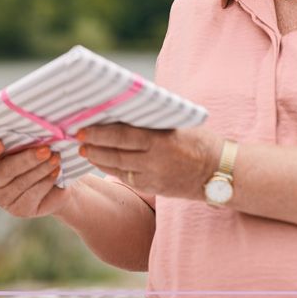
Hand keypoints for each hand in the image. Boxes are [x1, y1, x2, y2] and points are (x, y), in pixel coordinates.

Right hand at [0, 140, 70, 217]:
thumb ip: (25, 139)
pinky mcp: (18, 209)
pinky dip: (45, 182)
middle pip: (2, 172)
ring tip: (56, 158)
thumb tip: (36, 130)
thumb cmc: (39, 155)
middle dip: (26, 159)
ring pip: (20, 183)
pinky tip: (55, 172)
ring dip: (41, 169)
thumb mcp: (31, 144)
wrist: (58, 183)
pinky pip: (31, 195)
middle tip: (45, 150)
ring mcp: (2, 198)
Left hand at [77, 124, 222, 199]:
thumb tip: (124, 109)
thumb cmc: (199, 140)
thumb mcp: (178, 124)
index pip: (124, 136)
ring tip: (85, 149)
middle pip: (116, 153)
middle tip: (77, 138)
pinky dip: (111, 169)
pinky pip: (126, 178)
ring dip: (98, 158)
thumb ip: (153, 120)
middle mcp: (155, 161)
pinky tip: (101, 161)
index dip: (100, 133)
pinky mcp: (153, 188)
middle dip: (94, 146)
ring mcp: (153, 177)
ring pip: (117, 167)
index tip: (83, 128)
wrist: (219, 173)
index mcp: (161, 140)